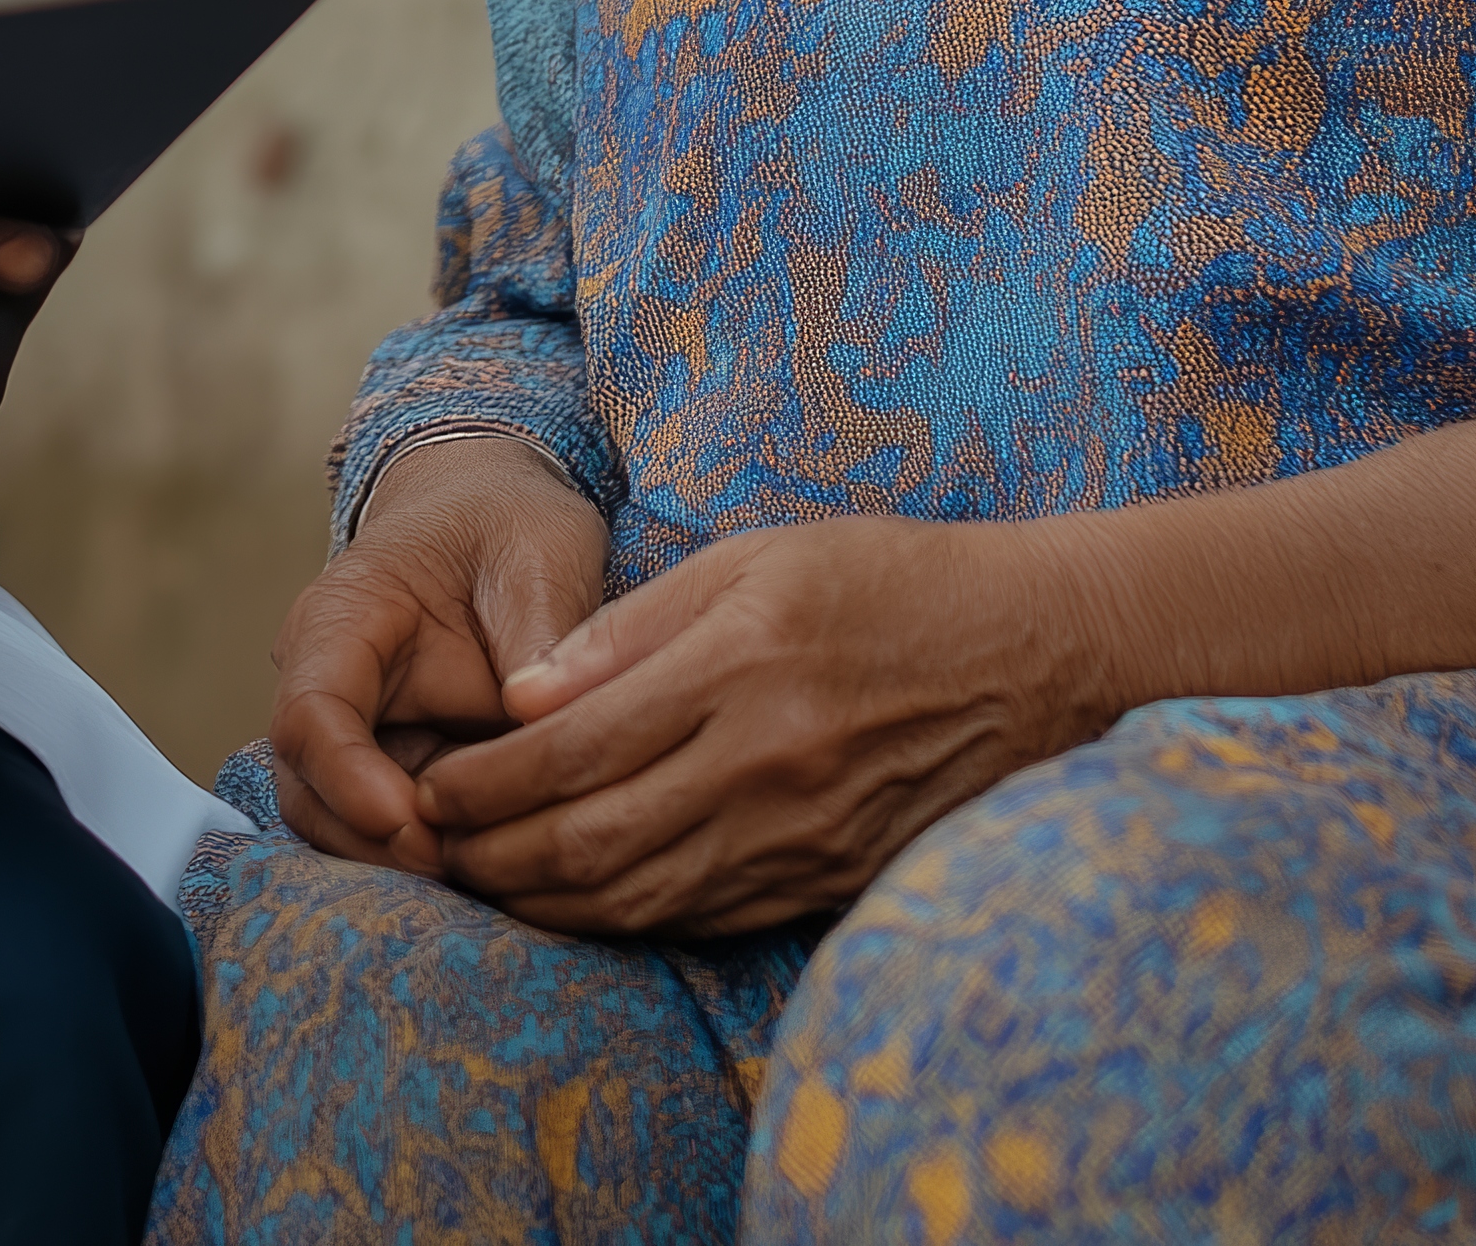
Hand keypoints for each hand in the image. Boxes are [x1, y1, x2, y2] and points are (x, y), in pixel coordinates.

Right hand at [266, 431, 611, 873]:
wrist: (495, 516)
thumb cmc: (508, 522)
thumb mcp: (538, 551)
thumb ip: (538, 632)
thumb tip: (538, 720)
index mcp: (342, 620)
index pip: (311, 714)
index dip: (348, 778)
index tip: (410, 822)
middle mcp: (332, 686)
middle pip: (310, 790)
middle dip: (374, 843)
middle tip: (460, 870)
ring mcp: (361, 735)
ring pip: (344, 826)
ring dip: (403, 862)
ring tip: (489, 875)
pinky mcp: (400, 768)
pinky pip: (397, 832)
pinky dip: (439, 858)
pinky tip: (501, 867)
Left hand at [408, 514, 1109, 937]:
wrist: (1043, 652)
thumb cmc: (894, 581)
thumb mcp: (761, 558)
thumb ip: (635, 628)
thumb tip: (525, 693)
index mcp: (742, 666)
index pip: (575, 748)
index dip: (488, 780)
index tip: (434, 784)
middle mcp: (769, 763)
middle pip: (592, 837)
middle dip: (494, 852)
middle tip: (432, 847)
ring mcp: (803, 834)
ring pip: (640, 894)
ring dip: (545, 899)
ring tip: (483, 883)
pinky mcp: (830, 878)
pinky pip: (703, 916)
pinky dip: (624, 918)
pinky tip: (578, 904)